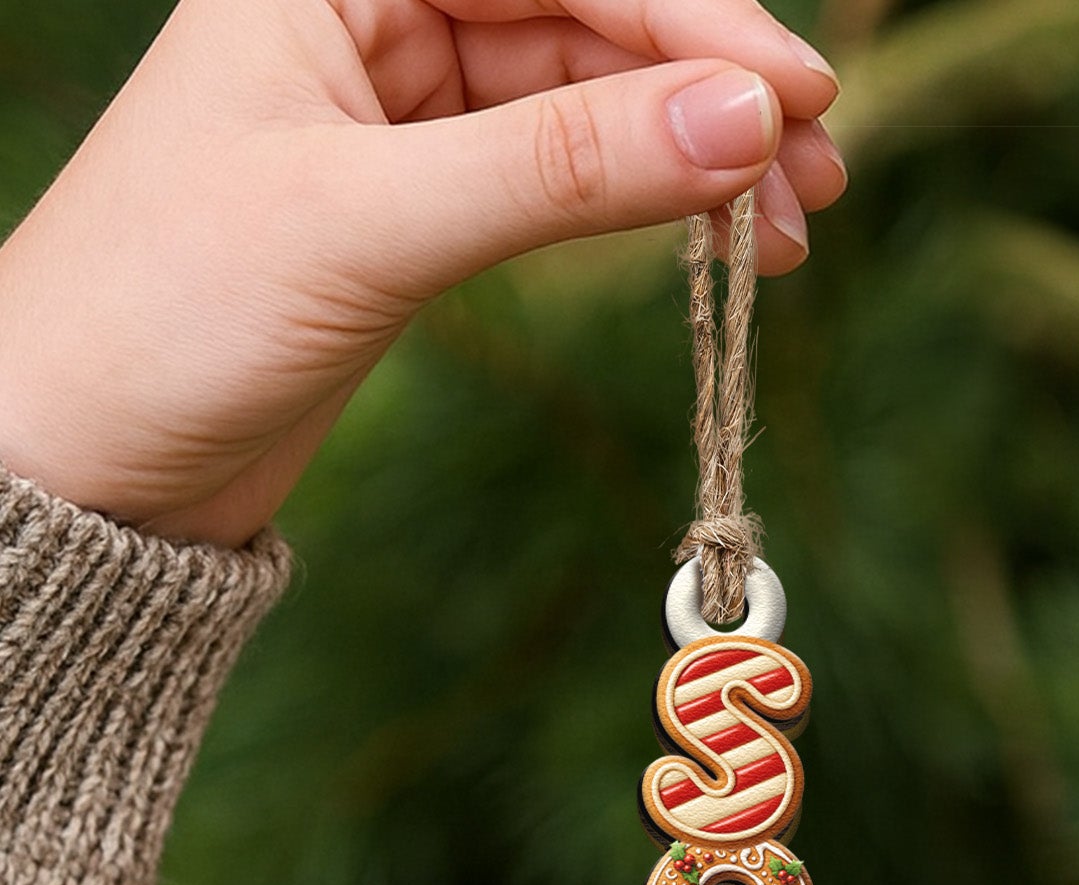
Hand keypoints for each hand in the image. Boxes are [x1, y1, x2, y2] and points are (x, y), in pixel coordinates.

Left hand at [0, 0, 844, 547]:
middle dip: (709, 92)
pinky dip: (642, 207)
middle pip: (586, 17)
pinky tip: (710, 240)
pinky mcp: (420, 202)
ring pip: (589, 101)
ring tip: (784, 232)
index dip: (691, 21)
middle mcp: (367, 11)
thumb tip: (744, 123)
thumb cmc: (167, 312)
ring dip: (692, 156)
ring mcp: (400, 110)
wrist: (82, 463)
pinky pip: (564, 177)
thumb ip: (565, 168)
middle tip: (815, 175)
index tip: (799, 98)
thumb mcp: (375, 224)